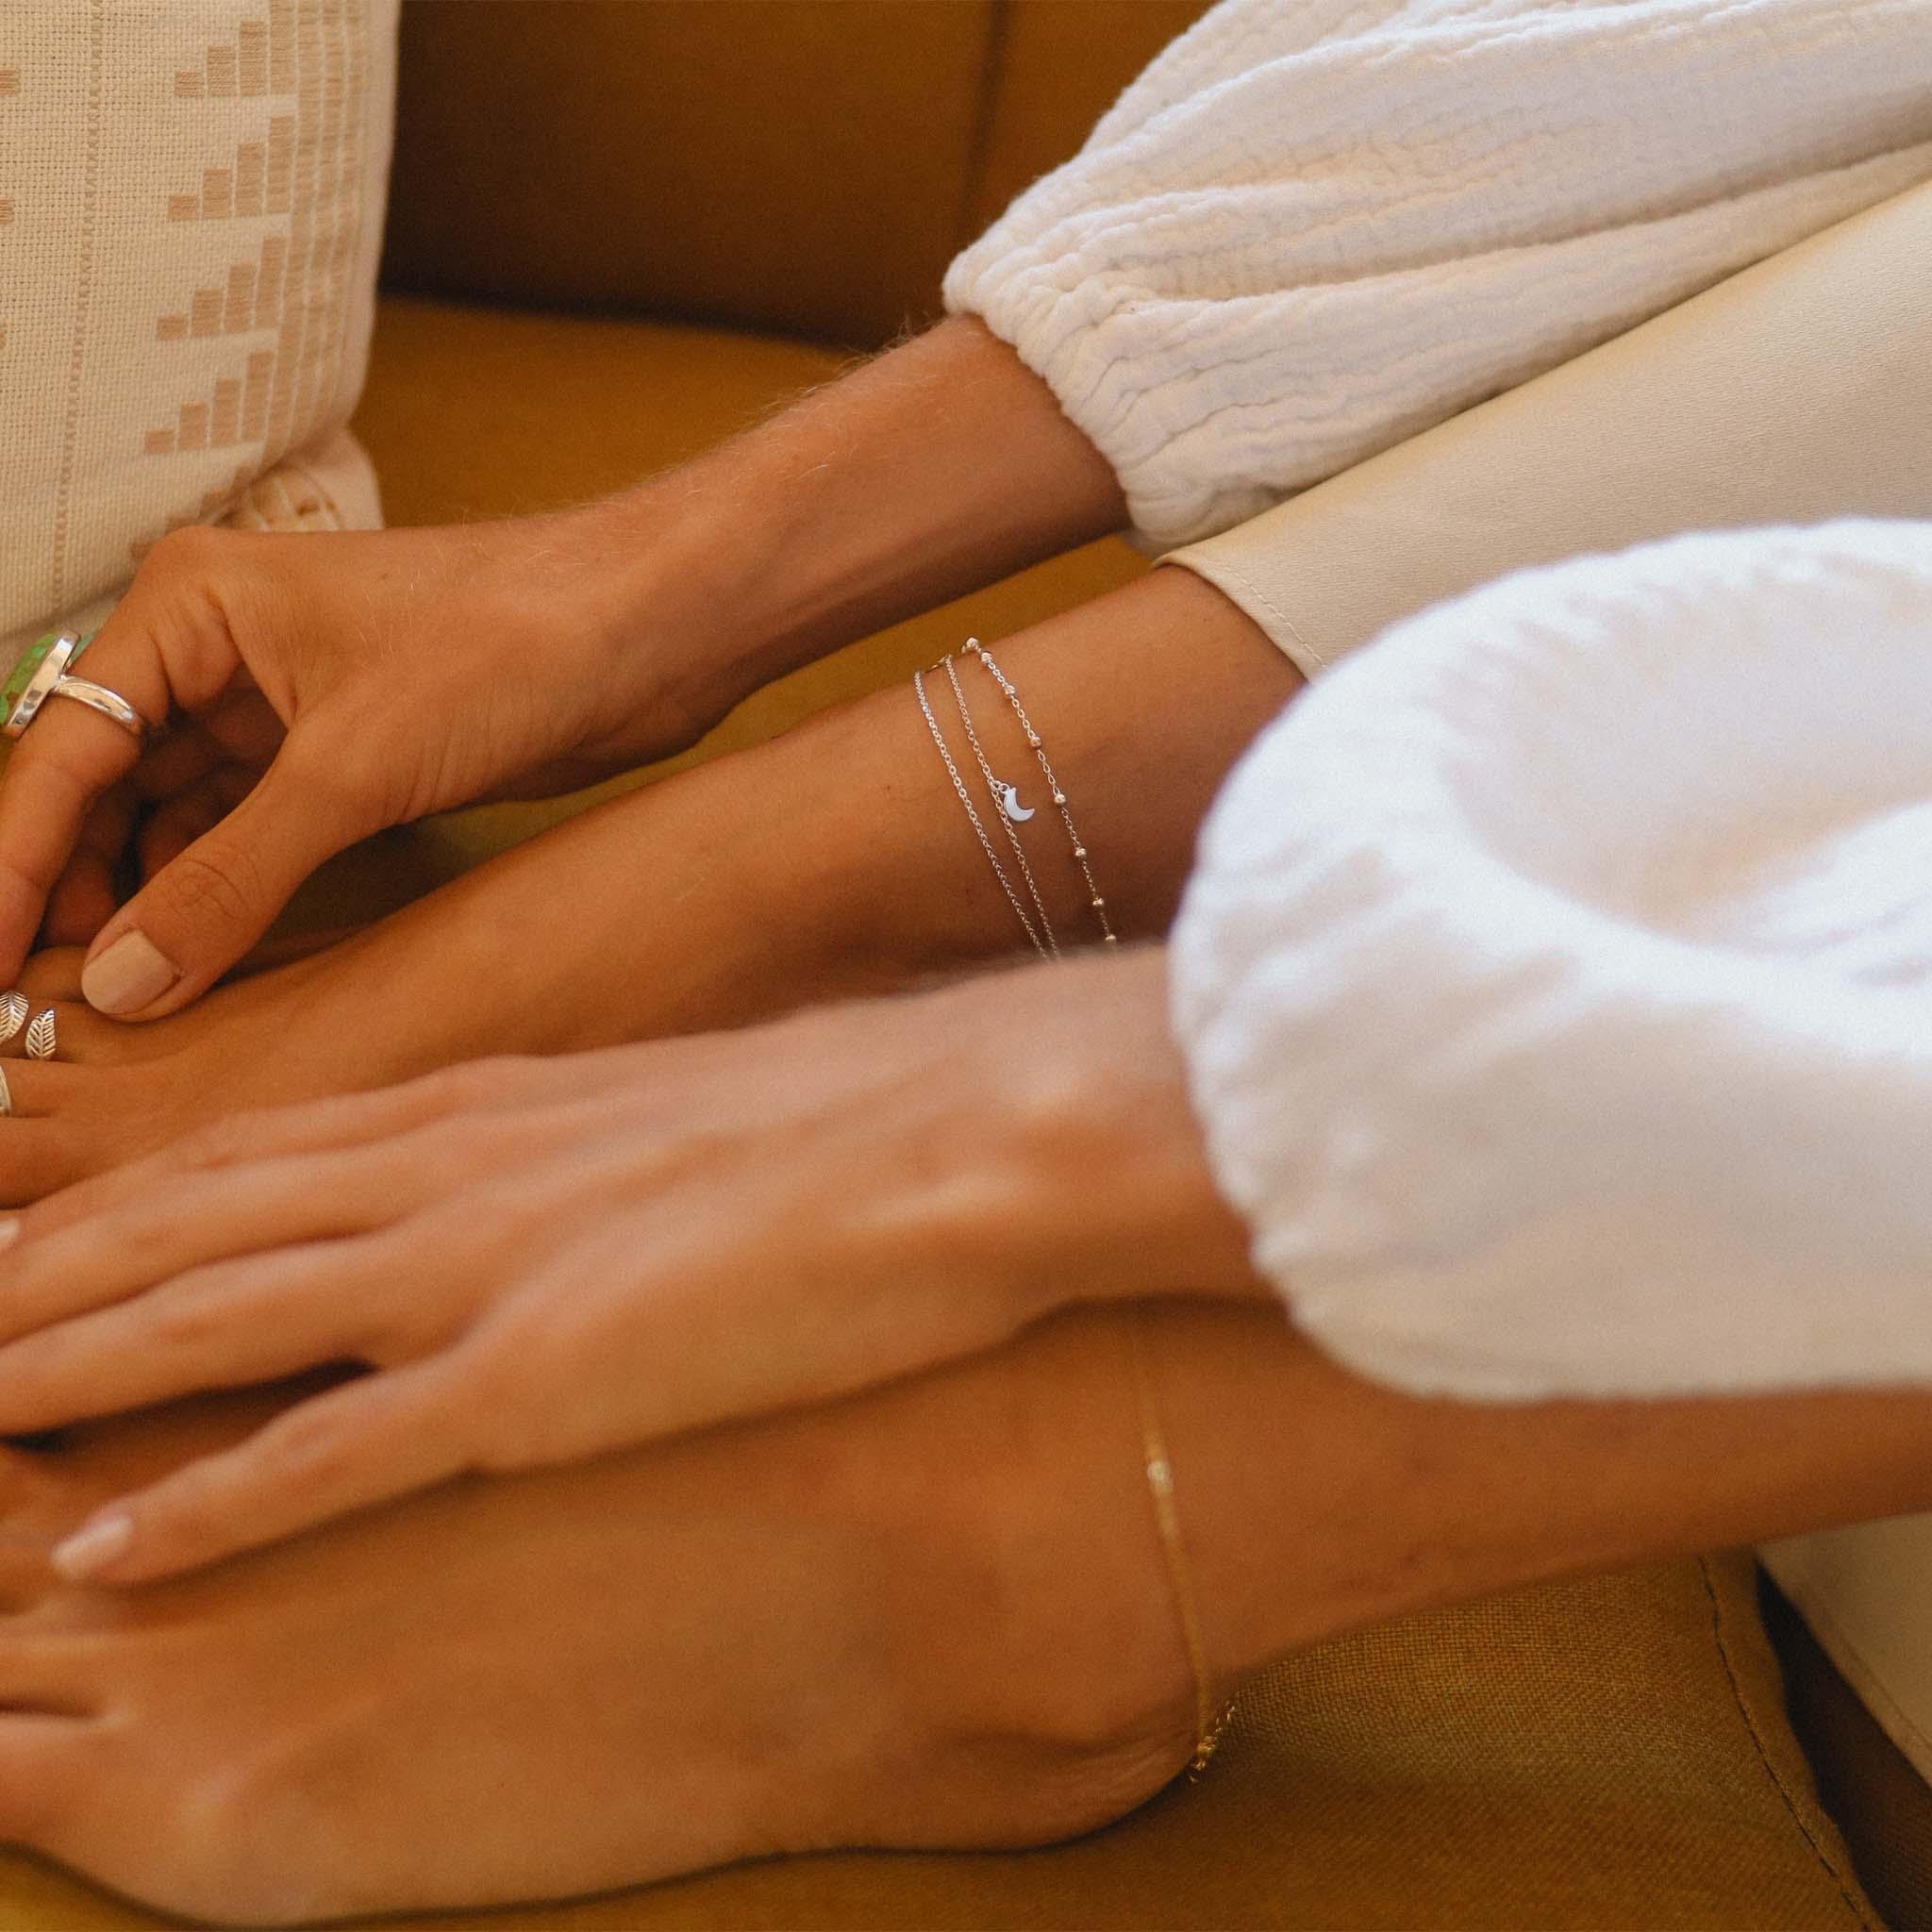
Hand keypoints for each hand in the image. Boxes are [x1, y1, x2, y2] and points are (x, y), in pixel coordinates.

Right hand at [0, 317, 1125, 1024]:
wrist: (653, 627)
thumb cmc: (513, 643)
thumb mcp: (355, 770)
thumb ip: (230, 883)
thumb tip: (121, 988)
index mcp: (187, 606)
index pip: (56, 748)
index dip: (10, 866)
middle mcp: (214, 648)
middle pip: (96, 786)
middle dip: (64, 890)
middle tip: (35, 1007)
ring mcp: (278, 704)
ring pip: (165, 820)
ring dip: (134, 903)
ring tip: (96, 1007)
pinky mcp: (342, 755)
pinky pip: (239, 835)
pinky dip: (210, 895)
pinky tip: (187, 965)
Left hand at [0, 948, 1264, 1584]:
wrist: (953, 1135)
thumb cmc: (845, 1127)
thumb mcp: (673, 1118)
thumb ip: (572, 1159)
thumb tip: (543, 1198)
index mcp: (487, 1108)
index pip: (251, 1154)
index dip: (120, 1203)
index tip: (30, 1239)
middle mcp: (449, 1173)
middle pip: (189, 1225)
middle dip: (42, 1276)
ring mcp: (479, 1270)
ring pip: (211, 1320)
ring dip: (64, 1368)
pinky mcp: (534, 1374)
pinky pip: (325, 1451)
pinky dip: (200, 1501)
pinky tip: (104, 1547)